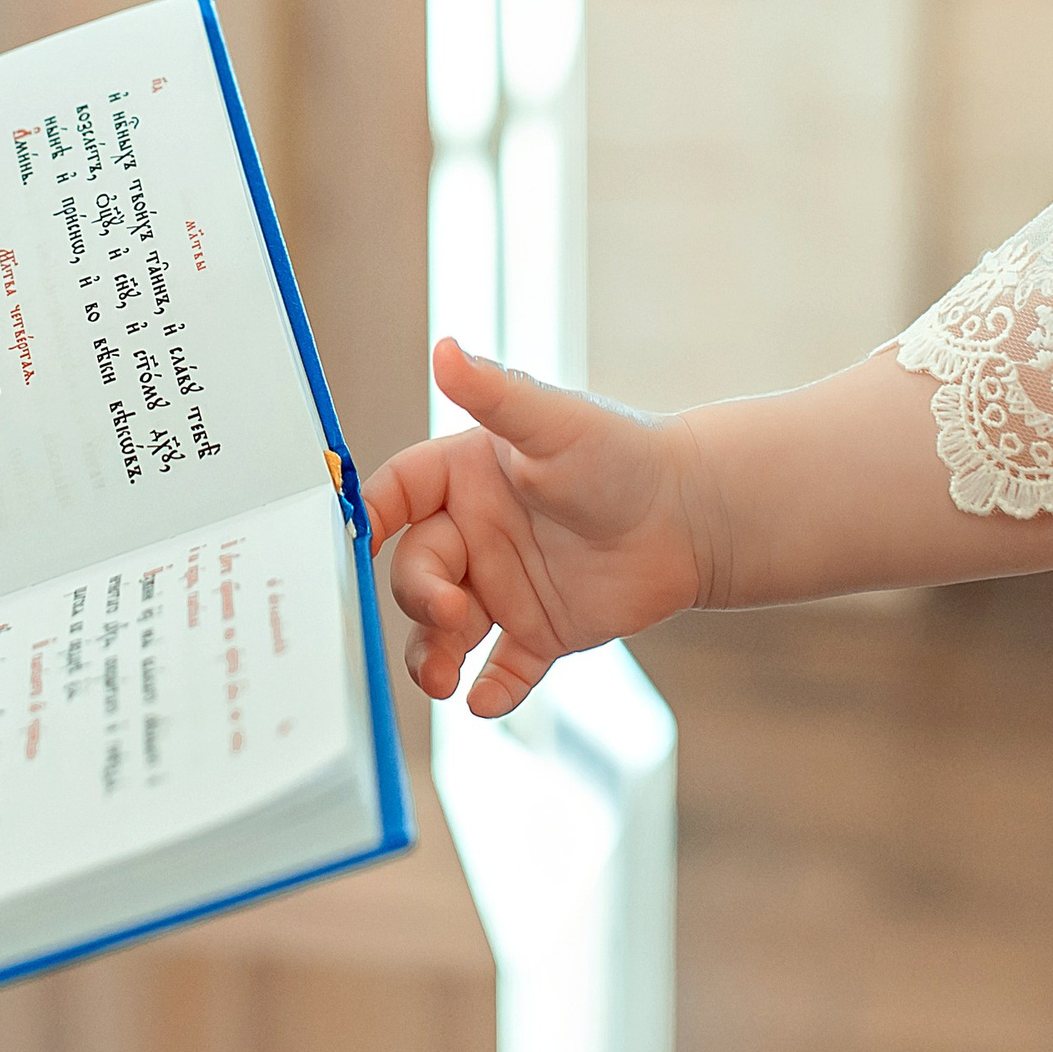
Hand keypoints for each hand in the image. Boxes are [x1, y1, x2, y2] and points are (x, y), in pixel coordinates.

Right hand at [364, 340, 714, 716]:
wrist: (696, 514)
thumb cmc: (624, 452)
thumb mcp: (554, 423)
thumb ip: (495, 395)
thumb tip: (445, 349)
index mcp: (466, 477)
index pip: (396, 496)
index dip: (369, 517)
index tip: (356, 542)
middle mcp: (476, 533)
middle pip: (416, 571)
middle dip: (420, 597)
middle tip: (451, 612)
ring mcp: (504, 586)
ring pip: (443, 630)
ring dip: (433, 655)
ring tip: (444, 679)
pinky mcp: (540, 630)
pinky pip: (503, 669)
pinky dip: (490, 689)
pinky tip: (484, 702)